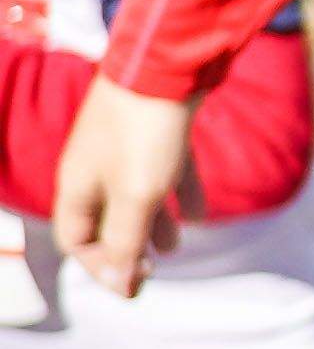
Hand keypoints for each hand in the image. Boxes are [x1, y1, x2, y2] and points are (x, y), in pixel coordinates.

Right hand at [51, 79, 198, 300]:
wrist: (168, 61)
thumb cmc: (145, 131)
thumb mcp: (135, 194)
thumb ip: (127, 240)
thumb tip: (120, 286)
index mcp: (77, 185)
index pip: (77, 239)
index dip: (102, 267)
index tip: (135, 287)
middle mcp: (96, 167)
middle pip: (104, 220)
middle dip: (126, 249)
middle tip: (153, 275)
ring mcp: (128, 147)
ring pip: (136, 195)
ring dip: (153, 224)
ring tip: (175, 248)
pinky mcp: (161, 130)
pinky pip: (167, 170)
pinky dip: (180, 193)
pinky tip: (202, 214)